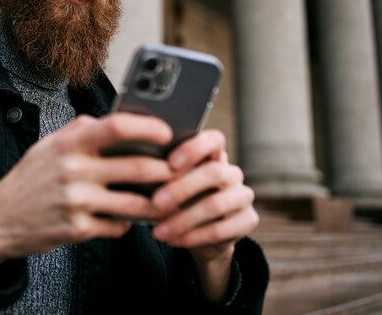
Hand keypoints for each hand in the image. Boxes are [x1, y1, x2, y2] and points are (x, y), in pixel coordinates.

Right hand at [0, 113, 174, 271]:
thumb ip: (79, 130)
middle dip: (167, 171)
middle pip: (137, 167)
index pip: (116, 127)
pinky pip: (117, 227)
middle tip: (178, 171)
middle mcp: (74, 170)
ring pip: (135, 203)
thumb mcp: (48, 145)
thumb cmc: (28, 179)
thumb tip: (114, 120)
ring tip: (166, 200)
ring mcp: (77, 202)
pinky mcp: (77, 229)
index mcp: (68, 144)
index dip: (148, 127)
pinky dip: (127, 223)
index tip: (167, 132)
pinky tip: (127, 219)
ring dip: (157, 203)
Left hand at [150, 129, 258, 300]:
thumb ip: (160, 173)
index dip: (194, 149)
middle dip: (181, 188)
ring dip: (183, 219)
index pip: (214, 140)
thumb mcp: (166, 184)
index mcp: (214, 155)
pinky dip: (193, 237)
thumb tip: (134, 168)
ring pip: (215, 204)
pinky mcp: (248, 221)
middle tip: (156, 203)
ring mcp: (243, 196)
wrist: (196, 234)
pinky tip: (173, 241)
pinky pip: (221, 229)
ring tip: (158, 231)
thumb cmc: (175, 200)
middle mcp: (232, 172)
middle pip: (213, 173)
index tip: (170, 163)